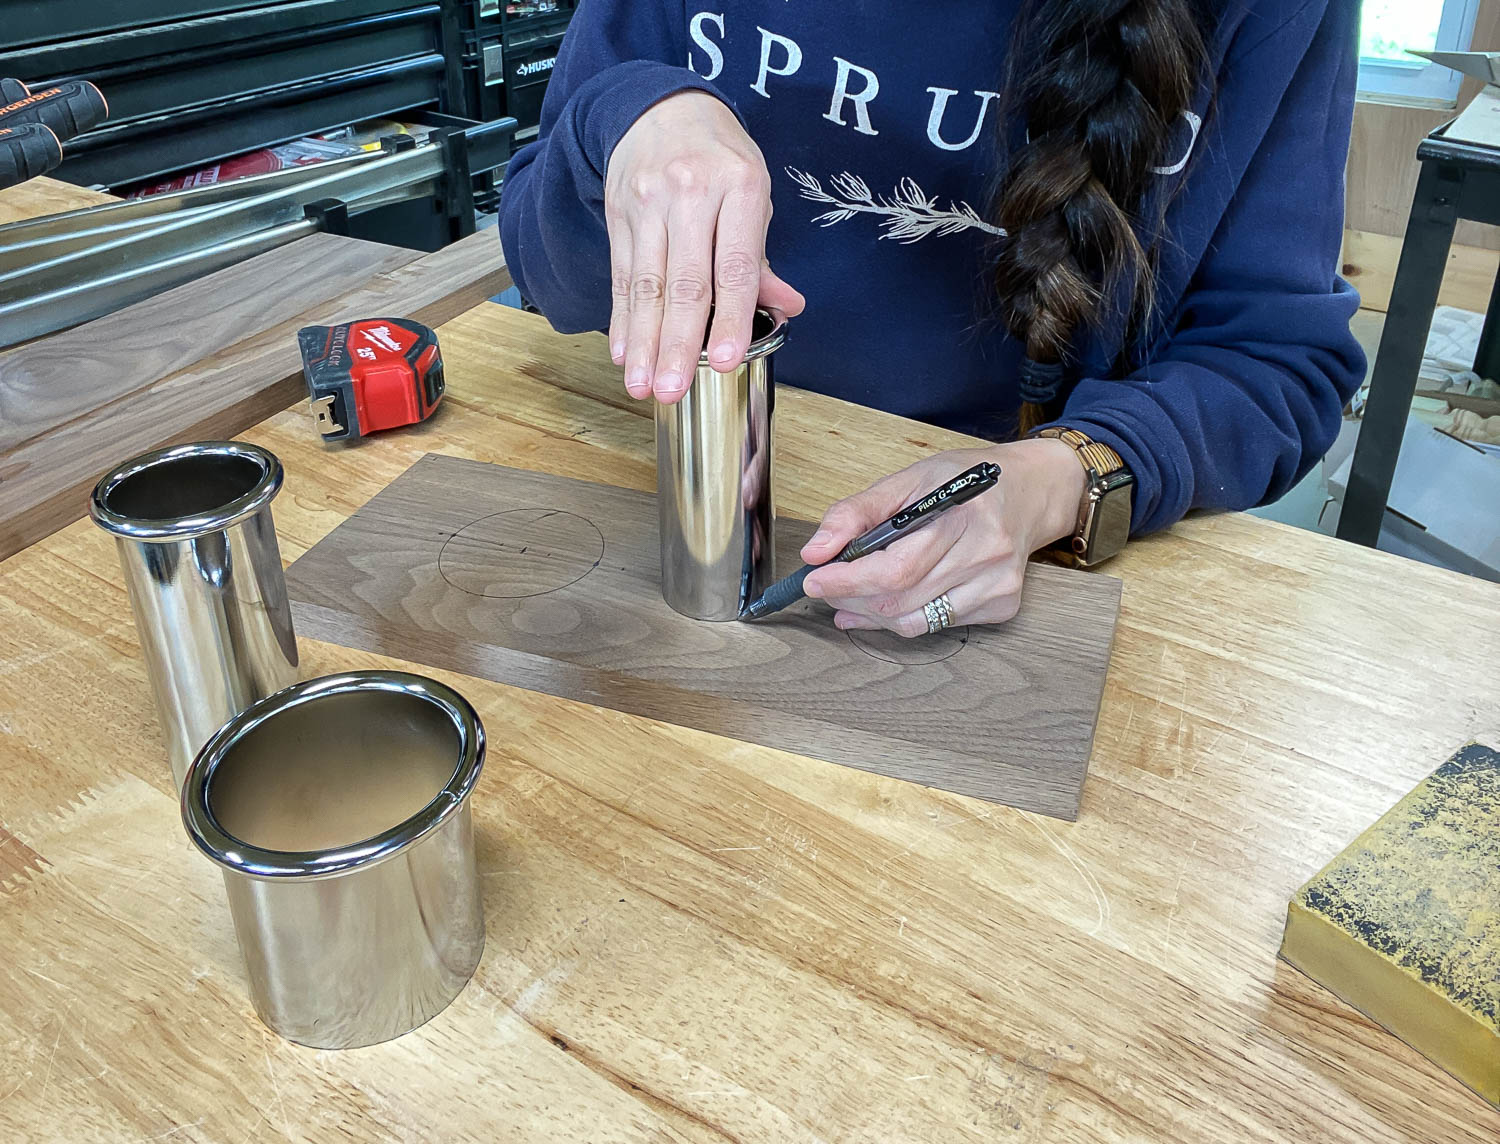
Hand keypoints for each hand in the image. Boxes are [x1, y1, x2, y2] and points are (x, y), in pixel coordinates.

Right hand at [605, 91, 804, 403]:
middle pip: (684, 282)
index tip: (722, 361)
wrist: (663, 109)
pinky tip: (623, 353)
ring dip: (644, 342)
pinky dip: (622, 319)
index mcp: (739, 187)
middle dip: (677, 344)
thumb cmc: (720, 160)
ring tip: (645, 385)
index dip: (729, 318)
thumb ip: (763, 260)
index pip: (734, 266)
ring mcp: (649, 202)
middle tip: (673, 390)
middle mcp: (691, 193)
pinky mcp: (619, 213)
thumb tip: (788, 309)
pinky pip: (621, 274)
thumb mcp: (753, 196)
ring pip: (645, 284)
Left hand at [800, 439, 1088, 635]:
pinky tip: (888, 603)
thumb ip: (857, 512)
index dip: (847, 581)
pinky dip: (902, 619)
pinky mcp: (1003, 606)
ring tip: (851, 599)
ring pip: (915, 622)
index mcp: (960, 515)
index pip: (895, 567)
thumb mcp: (909, 479)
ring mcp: (998, 586)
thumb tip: (816, 550)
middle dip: (851, 598)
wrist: (1030, 491)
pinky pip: (936, 626)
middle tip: (828, 587)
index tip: (813, 580)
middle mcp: (985, 554)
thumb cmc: (964, 481)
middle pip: (900, 599)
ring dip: (871, 614)